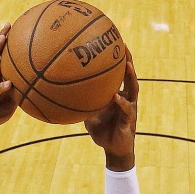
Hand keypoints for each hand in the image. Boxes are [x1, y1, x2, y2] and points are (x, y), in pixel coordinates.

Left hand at [84, 47, 137, 170]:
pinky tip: (116, 96)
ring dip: (131, 77)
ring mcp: (130, 109)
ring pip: (133, 89)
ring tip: (127, 65)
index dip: (118, 60)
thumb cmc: (102, 131)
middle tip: (124, 45)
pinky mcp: (130, 121)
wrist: (113, 149)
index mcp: (118, 96)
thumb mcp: (87, 116)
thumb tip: (61, 98)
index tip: (113, 43)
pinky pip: (127, 110)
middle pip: (130, 76)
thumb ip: (80, 106)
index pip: (119, 75)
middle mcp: (126, 99)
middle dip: (128, 60)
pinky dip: (121, 103)